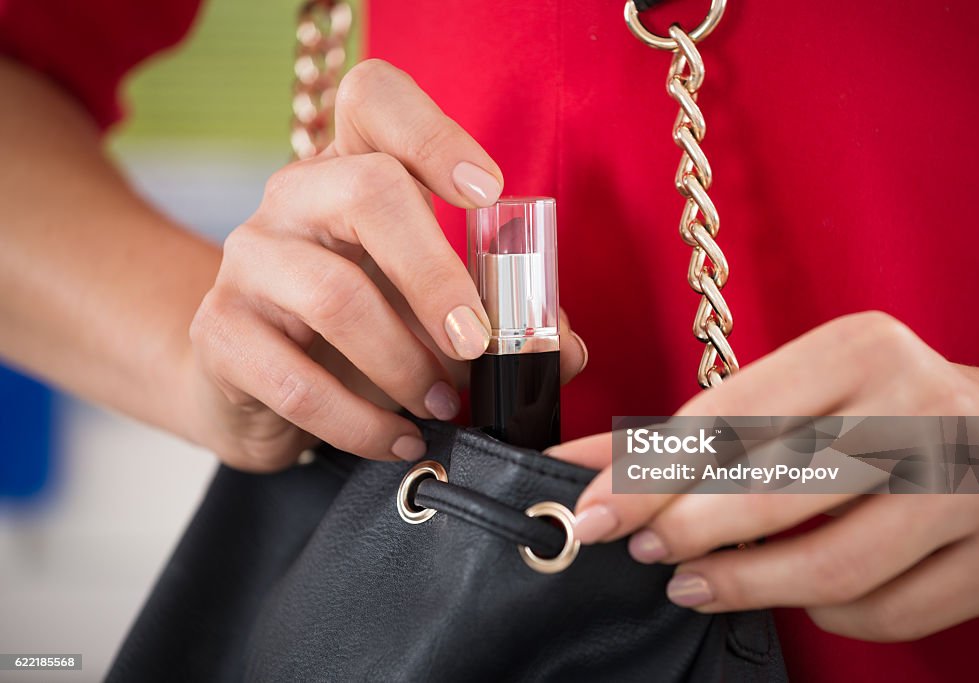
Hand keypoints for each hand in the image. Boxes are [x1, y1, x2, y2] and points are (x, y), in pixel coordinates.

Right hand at [186, 59, 586, 471]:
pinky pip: (296, 381)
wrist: (253, 386)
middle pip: (367, 188)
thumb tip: (561, 347)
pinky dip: (363, 423)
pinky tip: (398, 439)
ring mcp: (248, 261)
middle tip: (475, 343)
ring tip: (441, 404)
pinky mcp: (220, 334)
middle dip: (438, 275)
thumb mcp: (428, 310)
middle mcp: (293, 198)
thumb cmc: (358, 333)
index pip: (374, 98)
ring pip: (334, 296)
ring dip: (405, 363)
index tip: (487, 192)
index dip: (434, 131)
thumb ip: (503, 319)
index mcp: (351, 170)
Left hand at [550, 311, 978, 640]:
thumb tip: (581, 466)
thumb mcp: (799, 390)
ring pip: (827, 568)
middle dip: (684, 529)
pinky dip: (822, 613)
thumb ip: (690, 428)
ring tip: (691, 582)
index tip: (592, 510)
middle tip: (643, 546)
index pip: (729, 418)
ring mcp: (970, 488)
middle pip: (770, 493)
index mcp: (861, 348)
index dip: (646, 473)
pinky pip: (883, 613)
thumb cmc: (888, 406)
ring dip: (741, 585)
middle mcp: (919, 409)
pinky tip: (797, 591)